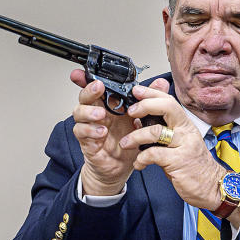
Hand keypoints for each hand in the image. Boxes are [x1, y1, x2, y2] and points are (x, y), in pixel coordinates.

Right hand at [70, 69, 141, 195]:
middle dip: (88, 90)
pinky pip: (81, 132)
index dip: (87, 78)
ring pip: (78, 112)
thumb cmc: (127, 141)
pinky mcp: (87, 141)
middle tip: (98, 87)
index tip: (83, 72)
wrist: (122, 168)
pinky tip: (101, 132)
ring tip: (101, 114)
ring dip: (88, 112)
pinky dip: (90, 131)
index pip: (96, 87)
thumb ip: (150, 99)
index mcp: (108, 104)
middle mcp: (96, 113)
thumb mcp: (142, 119)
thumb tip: (161, 83)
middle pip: (84, 96)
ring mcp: (89, 126)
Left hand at [119, 80, 227, 211]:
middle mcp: (186, 131)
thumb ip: (163, 129)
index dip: (152, 93)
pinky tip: (138, 164)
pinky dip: (141, 158)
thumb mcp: (179, 142)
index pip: (169, 101)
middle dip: (145, 105)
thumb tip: (141, 117)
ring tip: (125, 143)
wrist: (212, 186)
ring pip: (156, 131)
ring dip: (135, 136)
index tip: (137, 91)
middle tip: (130, 112)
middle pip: (167, 107)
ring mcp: (184, 145)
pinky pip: (154, 154)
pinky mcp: (179, 161)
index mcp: (184, 125)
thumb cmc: (192, 164)